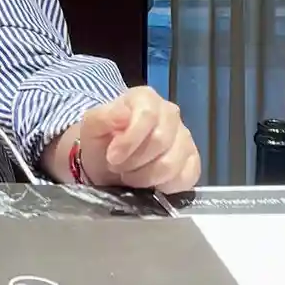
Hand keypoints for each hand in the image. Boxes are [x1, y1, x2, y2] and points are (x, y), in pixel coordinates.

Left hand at [76, 88, 199, 192]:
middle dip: (134, 161)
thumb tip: (124, 114)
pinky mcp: (193, 162)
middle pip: (160, 140)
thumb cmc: (102, 141)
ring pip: (172, 163)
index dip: (129, 141)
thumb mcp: (91, 128)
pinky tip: (149, 183)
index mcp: (146, 98)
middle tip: (118, 167)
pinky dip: (163, 186)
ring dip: (145, 177)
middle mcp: (170, 113)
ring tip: (130, 175)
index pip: (147, 116)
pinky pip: (185, 178)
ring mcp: (185, 137)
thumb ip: (103, 118)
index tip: (112, 157)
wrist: (109, 164)